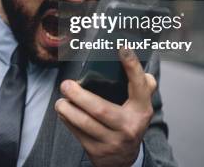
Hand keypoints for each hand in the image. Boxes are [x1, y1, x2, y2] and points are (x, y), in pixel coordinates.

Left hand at [54, 48, 156, 166]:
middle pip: (101, 109)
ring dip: (68, 109)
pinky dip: (67, 120)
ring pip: (85, 123)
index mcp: (141, 110)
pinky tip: (63, 111)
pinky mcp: (97, 151)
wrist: (124, 160)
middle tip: (66, 84)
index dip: (132, 66)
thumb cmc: (129, 123)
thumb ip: (142, 85)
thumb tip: (132, 58)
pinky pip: (77, 133)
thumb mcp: (140, 107)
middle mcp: (129, 126)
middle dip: (79, 96)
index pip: (140, 86)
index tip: (122, 48)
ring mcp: (113, 141)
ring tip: (61, 100)